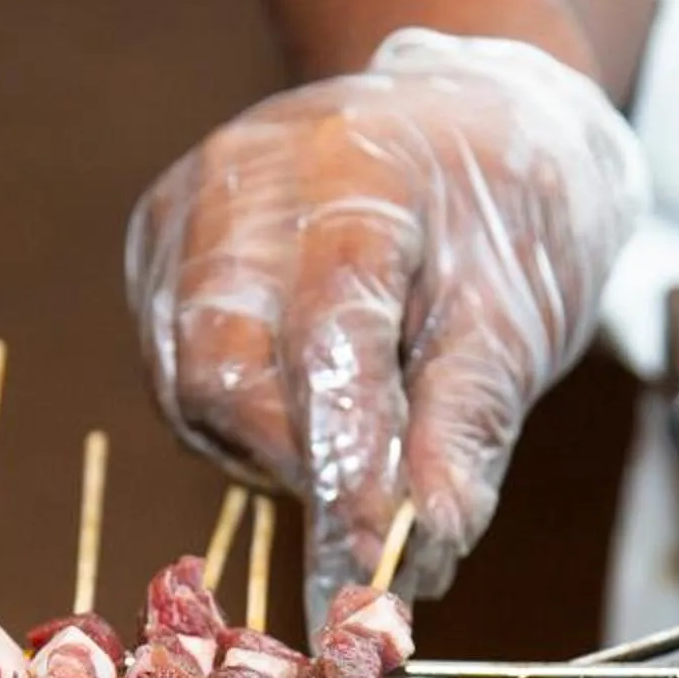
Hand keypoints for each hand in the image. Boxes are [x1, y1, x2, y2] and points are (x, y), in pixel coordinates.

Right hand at [125, 30, 645, 614]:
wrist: (463, 116)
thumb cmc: (506, 213)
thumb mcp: (521, 313)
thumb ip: (466, 425)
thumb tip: (425, 542)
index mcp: (355, 174)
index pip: (327, 343)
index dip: (347, 466)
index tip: (379, 561)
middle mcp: (244, 179)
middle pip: (223, 368)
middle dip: (295, 465)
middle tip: (372, 522)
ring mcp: (185, 207)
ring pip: (187, 381)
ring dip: (268, 448)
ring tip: (354, 442)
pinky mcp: (157, 242)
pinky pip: (174, 367)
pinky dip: (242, 418)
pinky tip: (307, 406)